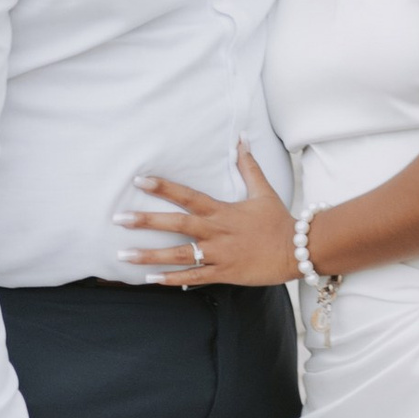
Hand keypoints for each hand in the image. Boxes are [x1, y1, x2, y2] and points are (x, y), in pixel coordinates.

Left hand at [122, 143, 296, 285]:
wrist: (299, 251)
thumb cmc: (278, 221)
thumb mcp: (263, 191)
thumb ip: (248, 166)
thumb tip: (242, 138)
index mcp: (222, 211)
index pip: (187, 196)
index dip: (163, 187)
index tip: (140, 181)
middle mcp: (216, 232)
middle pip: (176, 224)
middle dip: (146, 221)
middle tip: (119, 218)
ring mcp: (219, 254)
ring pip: (179, 254)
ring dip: (150, 255)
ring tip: (123, 254)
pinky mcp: (224, 274)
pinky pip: (194, 277)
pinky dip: (172, 279)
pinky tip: (149, 278)